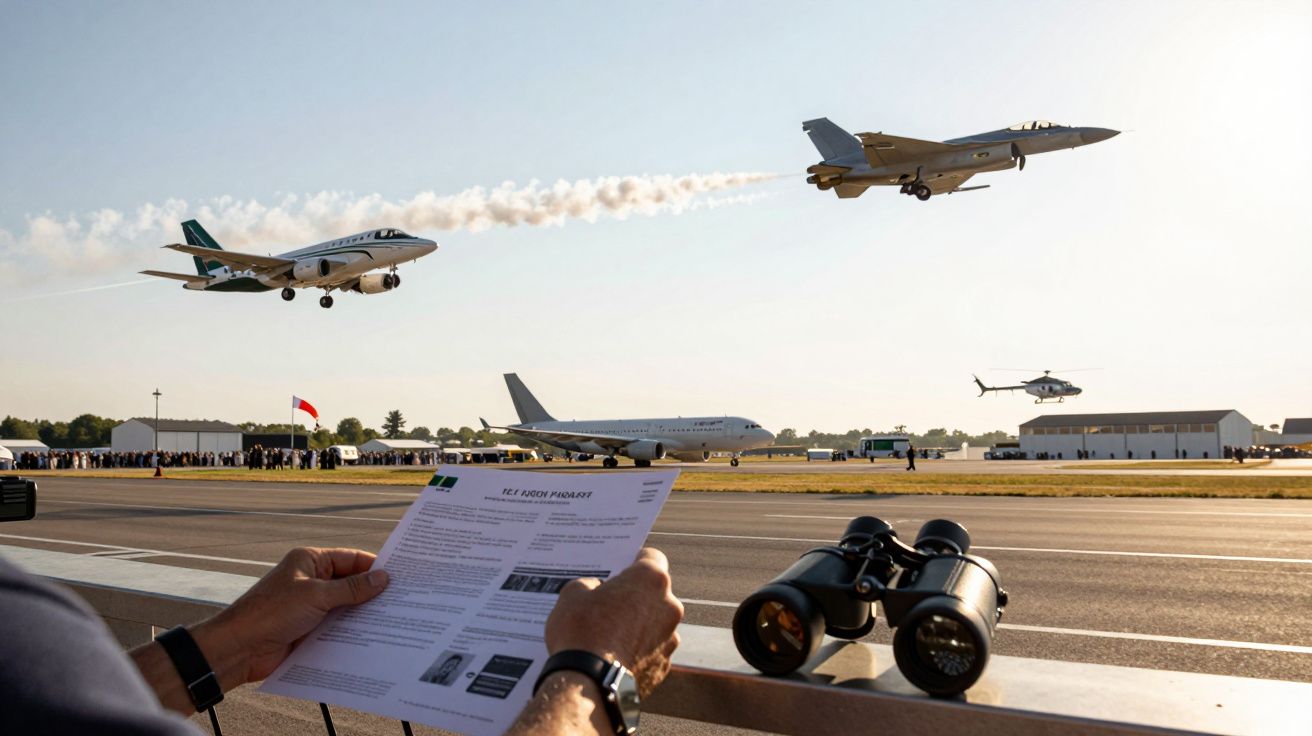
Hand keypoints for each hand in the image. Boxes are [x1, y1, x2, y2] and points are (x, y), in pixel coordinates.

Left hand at [193, 547, 388, 685]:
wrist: (239, 649)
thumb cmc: (271, 613)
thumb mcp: (316, 596)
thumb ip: (352, 588)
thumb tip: (383, 578)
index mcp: (310, 561)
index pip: (350, 559)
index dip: (374, 567)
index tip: (400, 577)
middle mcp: (311, 580)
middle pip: (350, 583)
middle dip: (372, 593)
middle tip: (402, 600)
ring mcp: (310, 606)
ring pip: (345, 607)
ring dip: (363, 614)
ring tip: (393, 621)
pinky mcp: (309, 629)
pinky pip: (337, 627)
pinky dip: (352, 631)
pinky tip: (372, 638)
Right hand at [544, 547, 683, 696]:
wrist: (589, 686)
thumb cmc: (581, 633)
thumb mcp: (572, 594)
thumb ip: (588, 584)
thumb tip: (595, 590)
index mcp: (650, 580)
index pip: (651, 557)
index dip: (634, 562)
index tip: (620, 570)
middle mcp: (669, 606)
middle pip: (654, 593)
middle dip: (634, 597)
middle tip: (608, 605)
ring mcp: (670, 638)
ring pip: (656, 624)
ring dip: (639, 626)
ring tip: (608, 636)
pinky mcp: (665, 667)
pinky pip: (652, 651)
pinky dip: (639, 652)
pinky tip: (615, 658)